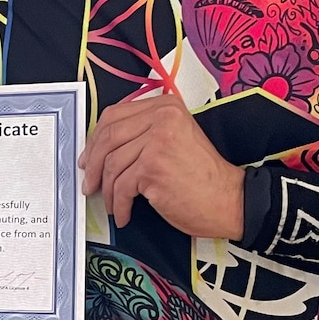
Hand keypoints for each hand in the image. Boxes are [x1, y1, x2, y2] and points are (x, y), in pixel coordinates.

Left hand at [80, 92, 244, 236]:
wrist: (229, 199)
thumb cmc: (201, 176)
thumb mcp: (174, 140)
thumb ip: (144, 133)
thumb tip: (101, 147)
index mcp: (166, 105)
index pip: (115, 115)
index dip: (96, 139)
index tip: (89, 158)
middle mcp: (162, 117)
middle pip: (108, 137)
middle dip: (94, 165)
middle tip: (90, 184)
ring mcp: (157, 140)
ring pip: (113, 164)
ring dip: (108, 190)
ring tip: (113, 204)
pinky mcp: (153, 166)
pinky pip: (121, 186)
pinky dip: (119, 204)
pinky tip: (124, 214)